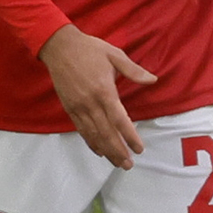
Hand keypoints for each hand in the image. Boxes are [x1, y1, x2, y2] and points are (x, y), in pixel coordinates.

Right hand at [40, 25, 151, 169]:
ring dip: (106, 151)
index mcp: (104, 90)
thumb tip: (153, 80)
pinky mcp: (69, 108)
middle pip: (106, 133)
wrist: (59, 47)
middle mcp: (90, 103)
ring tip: (117, 163)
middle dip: (118, 151)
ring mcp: (78, 107)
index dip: (130, 137)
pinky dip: (90, 142)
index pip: (119, 120)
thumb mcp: (115, 54)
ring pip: (93, 135)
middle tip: (129, 165)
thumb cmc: (89, 49)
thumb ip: (134, 71)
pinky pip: (81, 130)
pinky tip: (99, 151)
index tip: (139, 149)